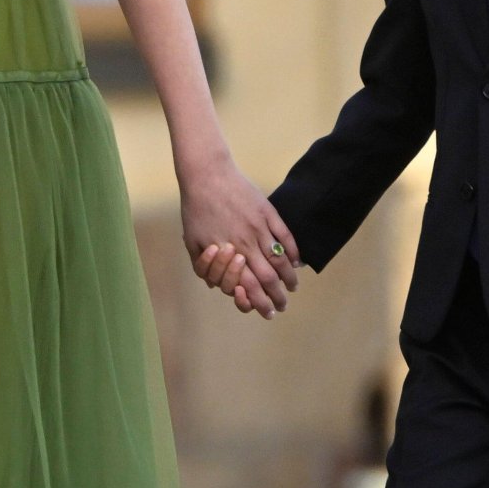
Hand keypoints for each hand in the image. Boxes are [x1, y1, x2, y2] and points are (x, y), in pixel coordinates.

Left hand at [180, 160, 300, 319]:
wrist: (207, 176)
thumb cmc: (196, 210)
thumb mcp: (192, 242)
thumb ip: (203, 267)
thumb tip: (216, 286)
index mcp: (227, 254)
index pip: (248, 287)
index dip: (258, 303)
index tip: (266, 312)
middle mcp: (246, 244)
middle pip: (268, 279)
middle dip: (277, 297)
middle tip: (282, 306)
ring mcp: (260, 228)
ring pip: (280, 260)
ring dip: (288, 278)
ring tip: (292, 288)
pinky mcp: (268, 213)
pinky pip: (286, 236)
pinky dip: (293, 252)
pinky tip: (296, 262)